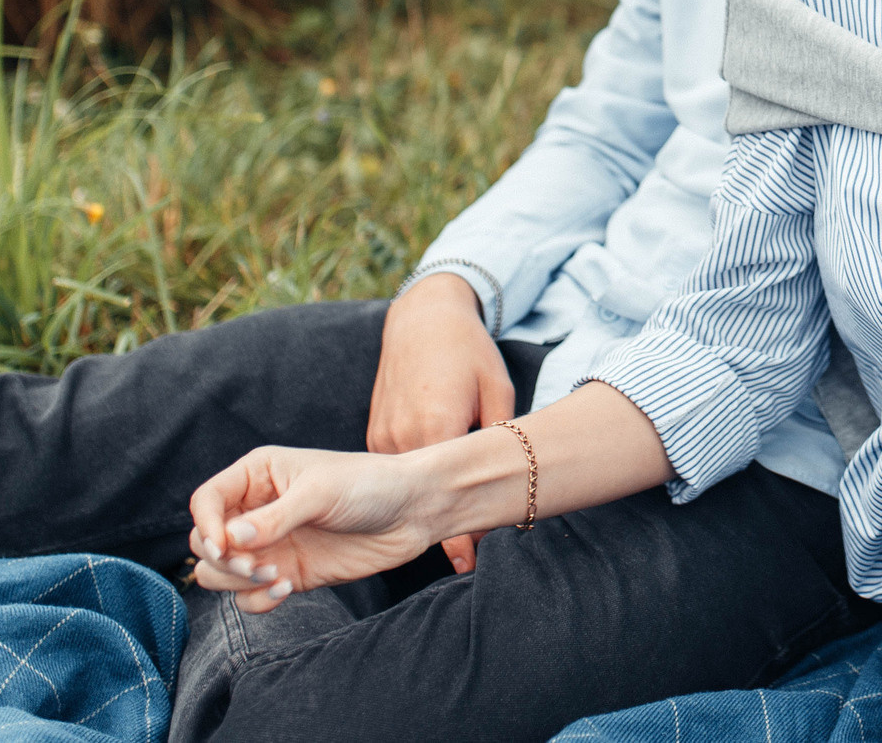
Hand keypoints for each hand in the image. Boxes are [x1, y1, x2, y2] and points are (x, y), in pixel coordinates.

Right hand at [188, 445, 443, 613]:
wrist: (413, 512)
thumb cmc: (370, 484)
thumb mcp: (321, 492)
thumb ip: (274, 517)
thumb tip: (230, 538)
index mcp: (258, 475)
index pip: (205, 501)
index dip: (206, 525)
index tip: (226, 546)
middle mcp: (258, 510)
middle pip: (205, 542)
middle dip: (222, 559)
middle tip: (255, 565)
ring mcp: (271, 544)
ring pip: (220, 574)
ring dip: (237, 582)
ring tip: (273, 575)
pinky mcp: (287, 573)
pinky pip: (250, 598)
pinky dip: (258, 600)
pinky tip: (285, 588)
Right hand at [369, 273, 515, 571]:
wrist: (422, 318)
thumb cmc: (467, 351)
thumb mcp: (497, 389)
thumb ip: (499, 437)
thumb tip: (508, 484)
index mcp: (435, 427)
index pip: (446, 496)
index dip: (458, 532)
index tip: (468, 563)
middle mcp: (401, 438)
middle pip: (423, 497)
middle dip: (445, 521)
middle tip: (470, 548)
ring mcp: (381, 438)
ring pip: (404, 489)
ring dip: (426, 503)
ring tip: (451, 523)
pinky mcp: (373, 435)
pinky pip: (393, 473)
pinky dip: (409, 484)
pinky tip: (429, 492)